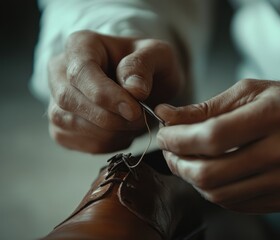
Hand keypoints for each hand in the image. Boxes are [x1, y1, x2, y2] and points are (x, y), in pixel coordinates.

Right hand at [47, 31, 183, 152]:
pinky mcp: (63, 127)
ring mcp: (57, 100)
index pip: (80, 72)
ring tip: (135, 122)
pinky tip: (124, 131)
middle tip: (141, 118)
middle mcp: (60, 71)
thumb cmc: (148, 64)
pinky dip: (109, 144)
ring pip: (73, 125)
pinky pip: (81, 143)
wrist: (144, 83)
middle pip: (70, 100)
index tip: (133, 110)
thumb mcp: (157, 54)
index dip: (105, 95)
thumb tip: (133, 89)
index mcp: (81, 45)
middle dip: (110, 118)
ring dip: (112, 133)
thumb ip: (144, 65)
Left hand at [155, 79, 279, 212]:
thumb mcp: (251, 91)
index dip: (178, 139)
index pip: (211, 137)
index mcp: (273, 117)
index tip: (163, 134)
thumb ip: (206, 107)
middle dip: (178, 164)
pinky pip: (237, 204)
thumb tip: (167, 116)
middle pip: (211, 173)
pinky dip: (214, 191)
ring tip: (187, 161)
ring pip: (219, 194)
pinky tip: (211, 174)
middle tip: (171, 151)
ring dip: (192, 179)